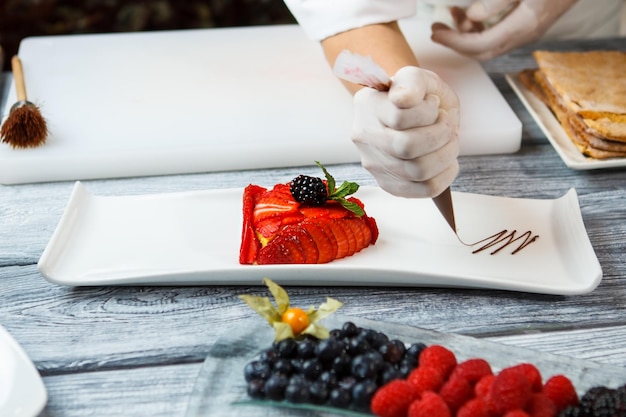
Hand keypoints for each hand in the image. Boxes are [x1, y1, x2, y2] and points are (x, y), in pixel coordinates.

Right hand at [351, 66, 459, 198]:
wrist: (417, 113)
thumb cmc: (418, 95)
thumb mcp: (418, 77)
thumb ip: (411, 82)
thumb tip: (403, 99)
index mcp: (367, 104)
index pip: (400, 116)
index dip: (428, 111)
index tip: (433, 104)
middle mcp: (364, 136)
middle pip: (407, 147)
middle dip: (440, 134)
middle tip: (447, 123)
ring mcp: (375, 164)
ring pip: (418, 171)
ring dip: (447, 153)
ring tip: (449, 139)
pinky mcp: (390, 184)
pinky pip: (425, 189)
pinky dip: (446, 174)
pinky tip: (447, 160)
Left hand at [431, 0, 576, 60]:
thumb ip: (497, 1)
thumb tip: (472, 16)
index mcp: (523, 25)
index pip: (480, 45)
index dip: (454, 42)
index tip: (436, 33)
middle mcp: (524, 34)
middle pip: (482, 51)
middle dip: (455, 43)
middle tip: (435, 30)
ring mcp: (526, 32)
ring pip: (488, 44)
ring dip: (466, 34)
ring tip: (451, 15)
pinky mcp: (526, 26)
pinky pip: (497, 35)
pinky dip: (479, 28)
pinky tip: (469, 14)